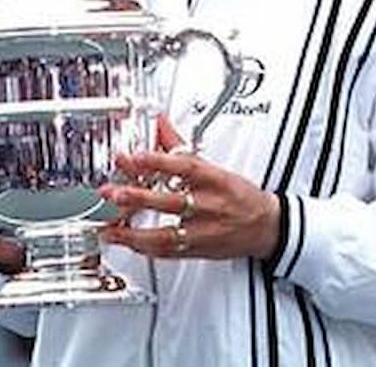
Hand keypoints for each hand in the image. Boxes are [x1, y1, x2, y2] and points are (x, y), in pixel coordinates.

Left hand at [98, 115, 280, 260]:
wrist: (267, 227)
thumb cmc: (239, 195)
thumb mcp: (215, 167)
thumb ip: (180, 147)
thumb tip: (160, 123)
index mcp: (214, 180)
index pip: (185, 167)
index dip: (159, 161)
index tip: (134, 156)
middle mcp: (209, 206)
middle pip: (172, 202)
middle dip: (139, 198)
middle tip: (113, 192)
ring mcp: (203, 231)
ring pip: (166, 235)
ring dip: (133, 233)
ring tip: (109, 227)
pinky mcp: (198, 250)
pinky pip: (168, 252)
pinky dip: (144, 248)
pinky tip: (125, 241)